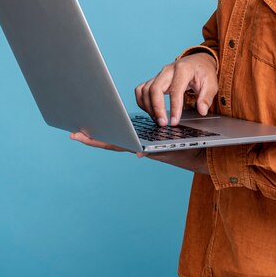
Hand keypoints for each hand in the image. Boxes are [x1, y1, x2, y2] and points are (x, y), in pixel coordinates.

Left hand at [70, 131, 208, 173]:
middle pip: (112, 141)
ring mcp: (143, 141)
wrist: (203, 153)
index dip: (97, 141)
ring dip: (103, 132)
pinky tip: (111, 122)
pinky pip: (129, 132)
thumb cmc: (190, 150)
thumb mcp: (175, 149)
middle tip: (72, 133)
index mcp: (143, 147)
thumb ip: (157, 150)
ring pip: (118, 137)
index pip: (115, 144)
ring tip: (86, 126)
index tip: (80, 136)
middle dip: (93, 137)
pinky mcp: (148, 137)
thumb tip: (138, 153)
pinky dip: (117, 128)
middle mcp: (140, 146)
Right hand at [135, 52, 217, 125]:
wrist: (198, 61)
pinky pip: (141, 90)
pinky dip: (142, 101)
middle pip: (155, 88)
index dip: (174, 107)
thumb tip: (202, 111)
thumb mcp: (212, 83)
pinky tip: (150, 111)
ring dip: (149, 107)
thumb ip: (207, 97)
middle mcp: (169, 70)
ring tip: (158, 121)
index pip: (175, 89)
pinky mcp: (154, 79)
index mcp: (184, 69)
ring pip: (146, 90)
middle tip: (163, 124)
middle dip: (157, 108)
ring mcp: (160, 74)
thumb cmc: (204, 72)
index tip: (174, 121)